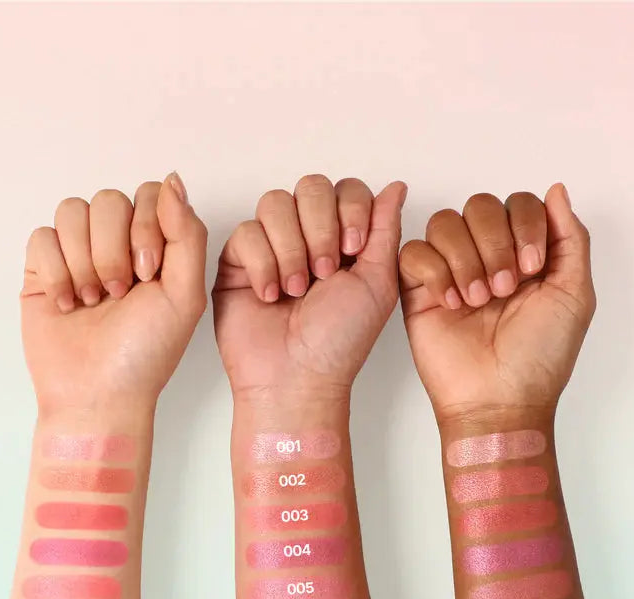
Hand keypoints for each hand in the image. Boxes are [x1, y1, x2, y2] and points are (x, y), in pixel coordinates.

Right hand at [21, 173, 206, 413]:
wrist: (100, 394)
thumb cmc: (146, 353)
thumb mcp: (186, 295)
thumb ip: (187, 234)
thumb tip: (172, 180)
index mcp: (156, 246)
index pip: (149, 194)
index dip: (147, 228)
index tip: (149, 275)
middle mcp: (117, 244)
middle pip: (109, 200)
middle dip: (114, 251)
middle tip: (119, 294)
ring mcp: (78, 253)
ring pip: (73, 212)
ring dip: (86, 261)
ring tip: (94, 301)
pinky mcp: (43, 268)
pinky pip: (42, 236)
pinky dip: (57, 272)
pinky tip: (69, 304)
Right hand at [213, 174, 406, 397]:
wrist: (298, 377)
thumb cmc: (339, 342)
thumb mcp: (378, 282)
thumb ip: (385, 229)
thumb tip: (396, 186)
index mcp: (344, 239)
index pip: (347, 190)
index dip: (350, 211)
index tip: (353, 250)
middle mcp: (308, 236)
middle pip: (311, 186)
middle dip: (320, 227)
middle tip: (324, 273)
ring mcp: (271, 246)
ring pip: (275, 203)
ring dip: (291, 247)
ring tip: (296, 289)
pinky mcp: (238, 261)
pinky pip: (246, 232)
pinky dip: (262, 263)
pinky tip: (270, 295)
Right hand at [399, 183, 595, 421]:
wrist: (499, 399)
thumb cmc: (538, 359)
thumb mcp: (574, 294)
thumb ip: (570, 237)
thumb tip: (556, 190)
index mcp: (523, 254)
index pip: (518, 204)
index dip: (525, 226)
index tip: (532, 269)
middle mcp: (486, 257)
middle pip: (480, 205)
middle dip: (495, 243)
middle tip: (504, 289)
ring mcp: (450, 271)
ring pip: (445, 222)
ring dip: (465, 258)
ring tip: (477, 300)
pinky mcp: (418, 290)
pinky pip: (413, 252)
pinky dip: (435, 272)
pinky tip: (451, 303)